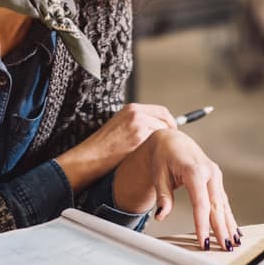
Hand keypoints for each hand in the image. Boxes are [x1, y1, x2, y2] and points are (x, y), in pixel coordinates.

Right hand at [56, 103, 175, 191]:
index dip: (169, 121)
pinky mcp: (139, 136)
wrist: (91, 156)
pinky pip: (157, 140)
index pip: (161, 110)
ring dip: (164, 140)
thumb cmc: (103, 146)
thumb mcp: (120, 126)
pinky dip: (158, 148)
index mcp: (131, 108)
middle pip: (165, 118)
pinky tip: (154, 155)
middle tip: (172, 141)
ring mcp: (138, 123)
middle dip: (171, 130)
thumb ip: (137, 123)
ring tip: (161, 151)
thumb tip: (155, 128)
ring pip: (163, 130)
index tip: (171, 131)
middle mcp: (136, 112)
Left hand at [113, 129, 241, 250]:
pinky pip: (223, 200)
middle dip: (221, 228)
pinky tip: (234, 230)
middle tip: (225, 248)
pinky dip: (228, 216)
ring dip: (229, 224)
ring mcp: (215, 176)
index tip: (204, 241)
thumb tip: (162, 215)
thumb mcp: (158, 174)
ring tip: (234, 243)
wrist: (172, 140)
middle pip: (216, 206)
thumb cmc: (163, 156)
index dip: (203, 224)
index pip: (201, 203)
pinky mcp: (216, 180)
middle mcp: (209, 172)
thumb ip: (163, 196)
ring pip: (223, 204)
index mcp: (194, 171)